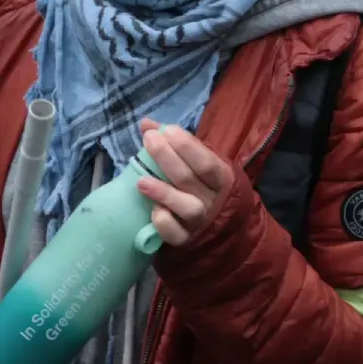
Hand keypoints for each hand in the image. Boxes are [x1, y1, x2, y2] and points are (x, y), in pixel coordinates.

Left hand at [136, 121, 234, 246]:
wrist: (222, 226)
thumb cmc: (205, 185)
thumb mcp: (199, 161)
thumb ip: (176, 143)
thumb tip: (146, 123)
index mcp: (221, 178)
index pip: (206, 162)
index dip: (187, 146)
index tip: (167, 131)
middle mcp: (212, 200)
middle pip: (189, 179)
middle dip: (167, 157)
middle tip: (149, 140)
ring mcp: (200, 222)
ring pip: (186, 207)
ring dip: (163, 192)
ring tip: (141, 180)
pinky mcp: (186, 240)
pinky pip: (176, 234)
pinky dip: (164, 223)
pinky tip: (153, 210)